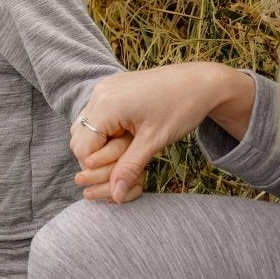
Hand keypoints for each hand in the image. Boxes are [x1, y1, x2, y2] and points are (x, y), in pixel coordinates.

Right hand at [71, 64, 254, 202]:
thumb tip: (115, 196)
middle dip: (97, 158)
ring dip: (101, 145)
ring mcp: (104, 89)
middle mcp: (99, 94)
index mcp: (106, 105)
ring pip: (86, 128)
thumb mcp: (154, 142)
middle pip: (79, 139)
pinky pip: (96, 116)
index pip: (82, 149)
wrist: (200, 82)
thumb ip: (129, 168)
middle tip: (125, 163)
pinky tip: (127, 135)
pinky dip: (106, 131)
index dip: (97, 169)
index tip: (120, 174)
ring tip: (128, 148)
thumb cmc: (180, 108)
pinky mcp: (112, 88)